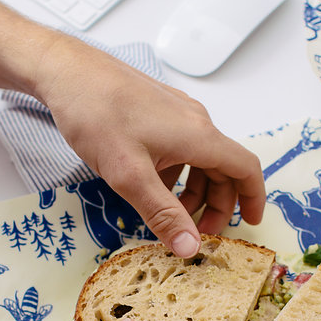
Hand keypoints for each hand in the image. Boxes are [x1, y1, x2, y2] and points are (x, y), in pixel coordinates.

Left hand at [34, 34, 266, 257]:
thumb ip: (162, 214)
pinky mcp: (157, 110)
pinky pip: (180, 147)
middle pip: (223, 168)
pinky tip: (149, 186)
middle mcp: (195, 121)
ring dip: (194, 190)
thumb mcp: (129, 175)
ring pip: (200, 159)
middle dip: (217, 204)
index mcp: (198, 135)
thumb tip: (191, 249)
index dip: (253, 198)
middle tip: (198, 233)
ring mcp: (176, 113)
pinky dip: (176, 173)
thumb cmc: (96, 115)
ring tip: (172, 215)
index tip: (250, 224)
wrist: (67, 71)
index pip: (245, 168)